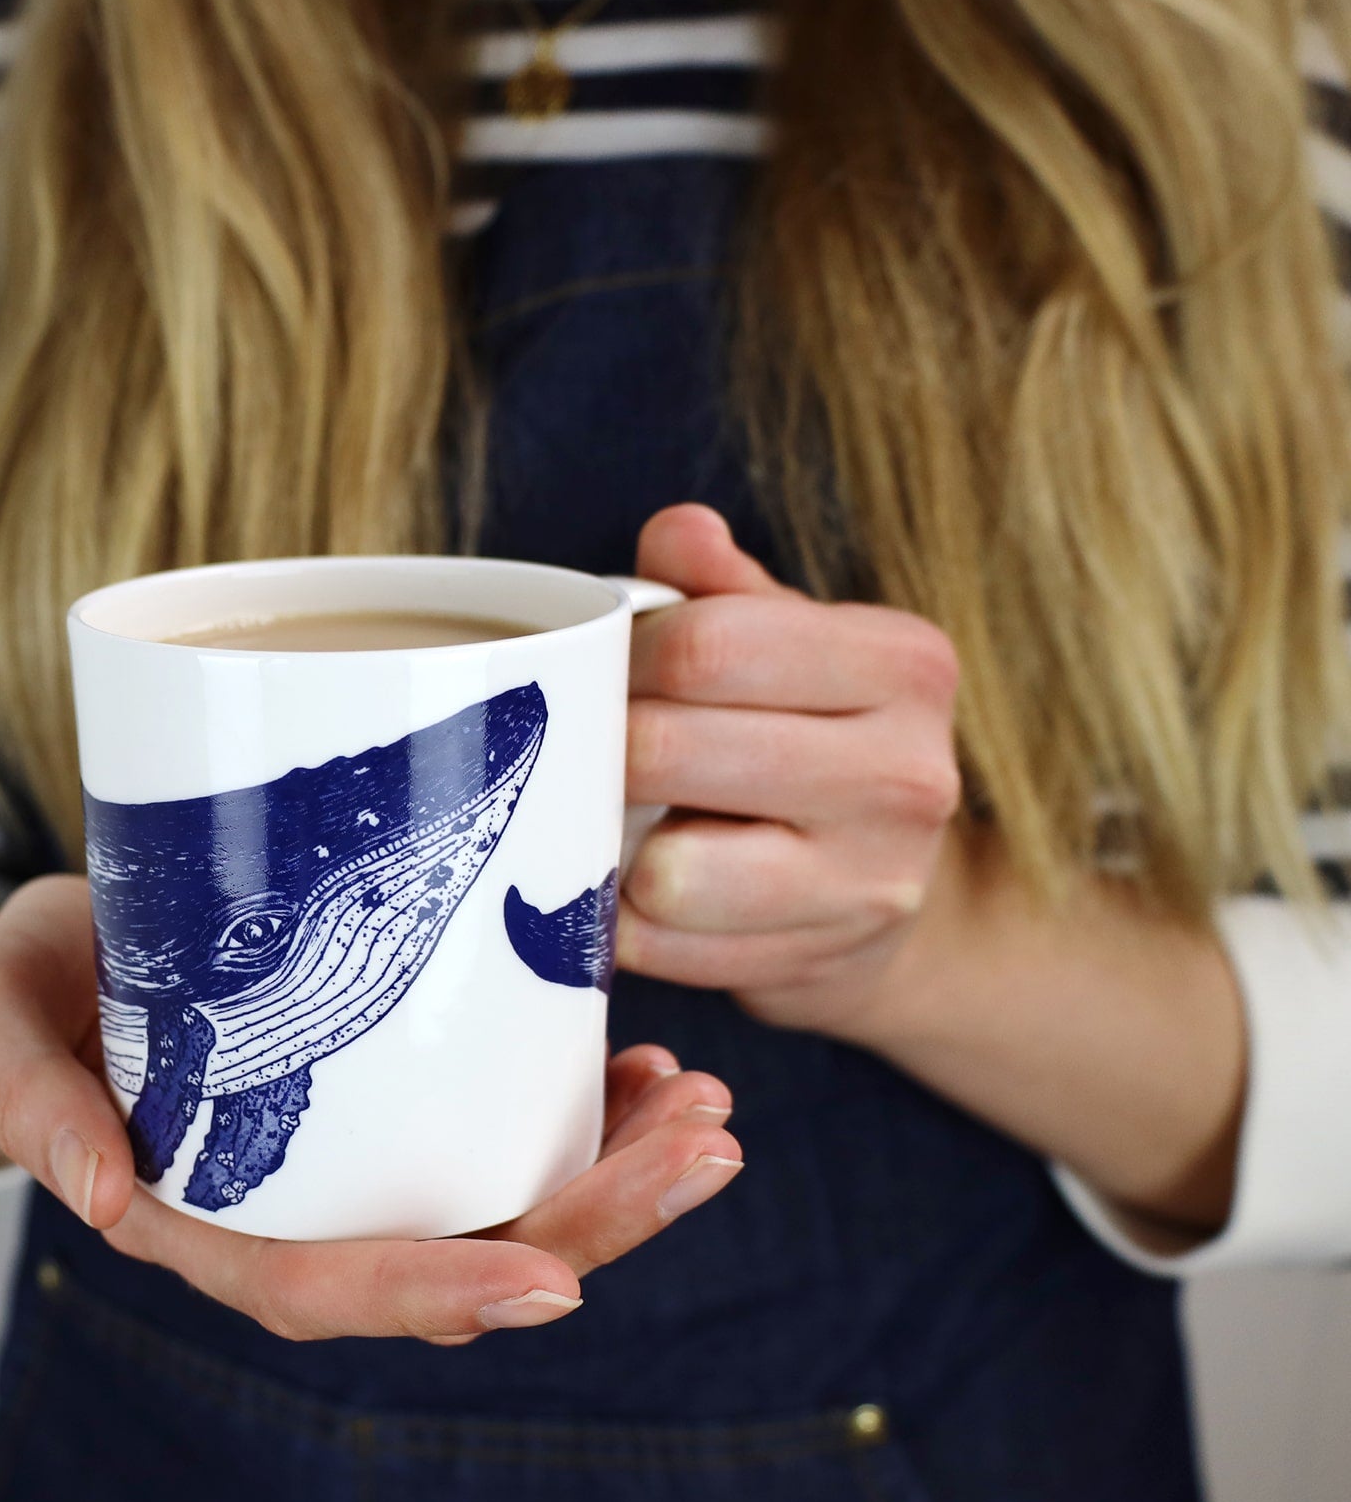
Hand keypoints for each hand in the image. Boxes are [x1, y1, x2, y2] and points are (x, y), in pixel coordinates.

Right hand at [0, 873, 741, 1342]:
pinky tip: (650, 1063)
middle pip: (460, 1253)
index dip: (435, 1296)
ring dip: (619, 1170)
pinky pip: (499, 1128)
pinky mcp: (395, 1097)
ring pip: (504, 1198)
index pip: (324, 1289)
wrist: (61, 951)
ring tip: (711, 1112)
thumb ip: (24, 1097)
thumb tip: (96, 1195)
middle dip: (593, 1222)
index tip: (549, 1286)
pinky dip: (585, 1107)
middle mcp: (303, 1207)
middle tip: (705, 1153)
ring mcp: (359, 1159)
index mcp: (210, 1218)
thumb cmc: (28, 992)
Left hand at [619, 504, 962, 1040]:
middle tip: (594, 749)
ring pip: (665, 871)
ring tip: (624, 824)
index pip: (709, 643)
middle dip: (604, 749)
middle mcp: (906, 776)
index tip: (611, 671)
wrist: (891, 893)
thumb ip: (725, 590)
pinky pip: (658, 947)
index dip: (627, 657)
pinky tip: (638, 892)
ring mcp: (866, 886)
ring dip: (614, 847)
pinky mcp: (812, 968)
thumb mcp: (794, 645)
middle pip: (668, 749)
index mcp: (903, 666)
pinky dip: (624, 922)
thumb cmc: (814, 742)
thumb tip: (676, 532)